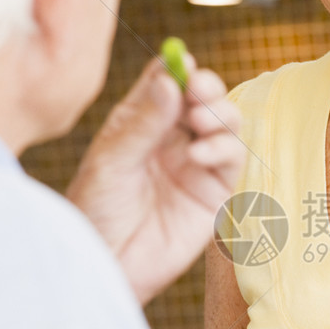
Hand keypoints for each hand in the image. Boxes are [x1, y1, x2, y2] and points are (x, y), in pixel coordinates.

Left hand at [68, 56, 243, 303]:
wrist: (107, 265)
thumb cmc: (96, 212)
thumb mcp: (111, 162)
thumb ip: (144, 123)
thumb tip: (170, 81)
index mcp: (140, 123)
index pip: (166, 83)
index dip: (178, 69)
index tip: (184, 64)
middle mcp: (171, 139)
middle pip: (202, 99)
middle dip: (206, 89)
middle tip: (198, 91)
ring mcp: (196, 164)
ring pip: (225, 124)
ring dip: (219, 115)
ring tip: (199, 122)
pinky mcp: (214, 193)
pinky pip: (233, 160)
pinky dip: (223, 149)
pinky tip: (199, 155)